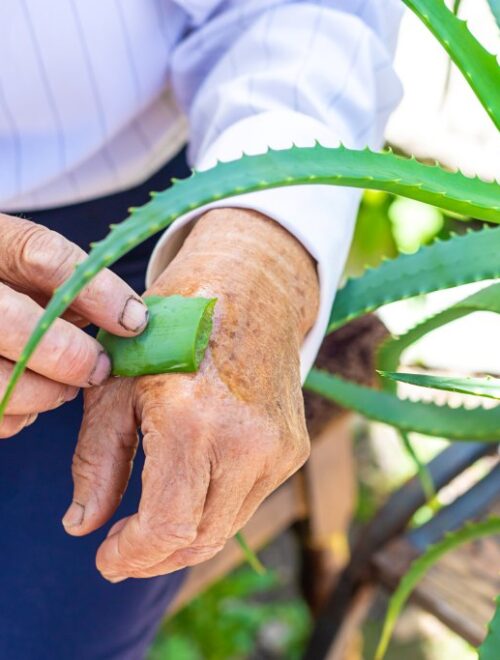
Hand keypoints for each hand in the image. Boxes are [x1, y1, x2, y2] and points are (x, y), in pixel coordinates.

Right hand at [0, 213, 148, 436]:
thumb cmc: (13, 285)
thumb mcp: (35, 269)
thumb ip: (71, 285)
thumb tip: (131, 321)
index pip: (41, 255)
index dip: (96, 292)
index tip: (135, 321)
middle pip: (12, 323)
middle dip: (68, 355)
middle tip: (101, 369)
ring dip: (46, 392)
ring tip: (66, 387)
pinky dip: (19, 415)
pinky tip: (30, 399)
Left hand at [64, 209, 318, 580]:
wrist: (248, 290)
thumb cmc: (171, 326)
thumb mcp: (116, 385)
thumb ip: (97, 462)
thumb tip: (82, 526)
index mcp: (193, 420)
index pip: (168, 528)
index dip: (132, 557)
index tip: (106, 558)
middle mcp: (247, 441)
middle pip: (200, 538)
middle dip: (155, 556)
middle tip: (123, 550)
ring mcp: (278, 447)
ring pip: (227, 526)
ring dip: (185, 535)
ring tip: (151, 523)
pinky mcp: (293, 447)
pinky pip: (248, 500)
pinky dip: (214, 507)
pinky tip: (190, 487)